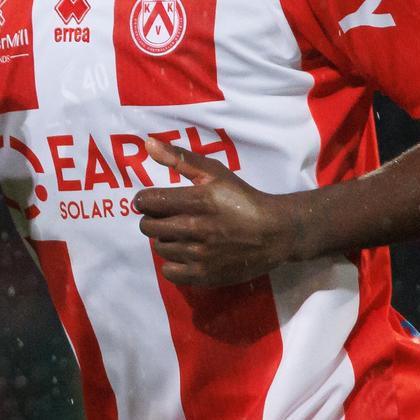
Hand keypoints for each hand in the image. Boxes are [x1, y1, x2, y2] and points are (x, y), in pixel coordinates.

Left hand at [134, 138, 309, 286]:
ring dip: (165, 240)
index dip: (145, 200)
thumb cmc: (241, 199)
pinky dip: (173, 263)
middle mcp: (195, 229)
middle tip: (169, 217)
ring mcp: (199, 255)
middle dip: (153, 219)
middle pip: (148, 226)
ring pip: (159, 248)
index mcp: (196, 201)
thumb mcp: (215, 172)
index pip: (147, 202)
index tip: (154, 201)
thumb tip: (148, 143)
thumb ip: (179, 158)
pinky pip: (169, 272)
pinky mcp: (204, 275)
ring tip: (182, 234)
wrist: (274, 233)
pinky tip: (186, 253)